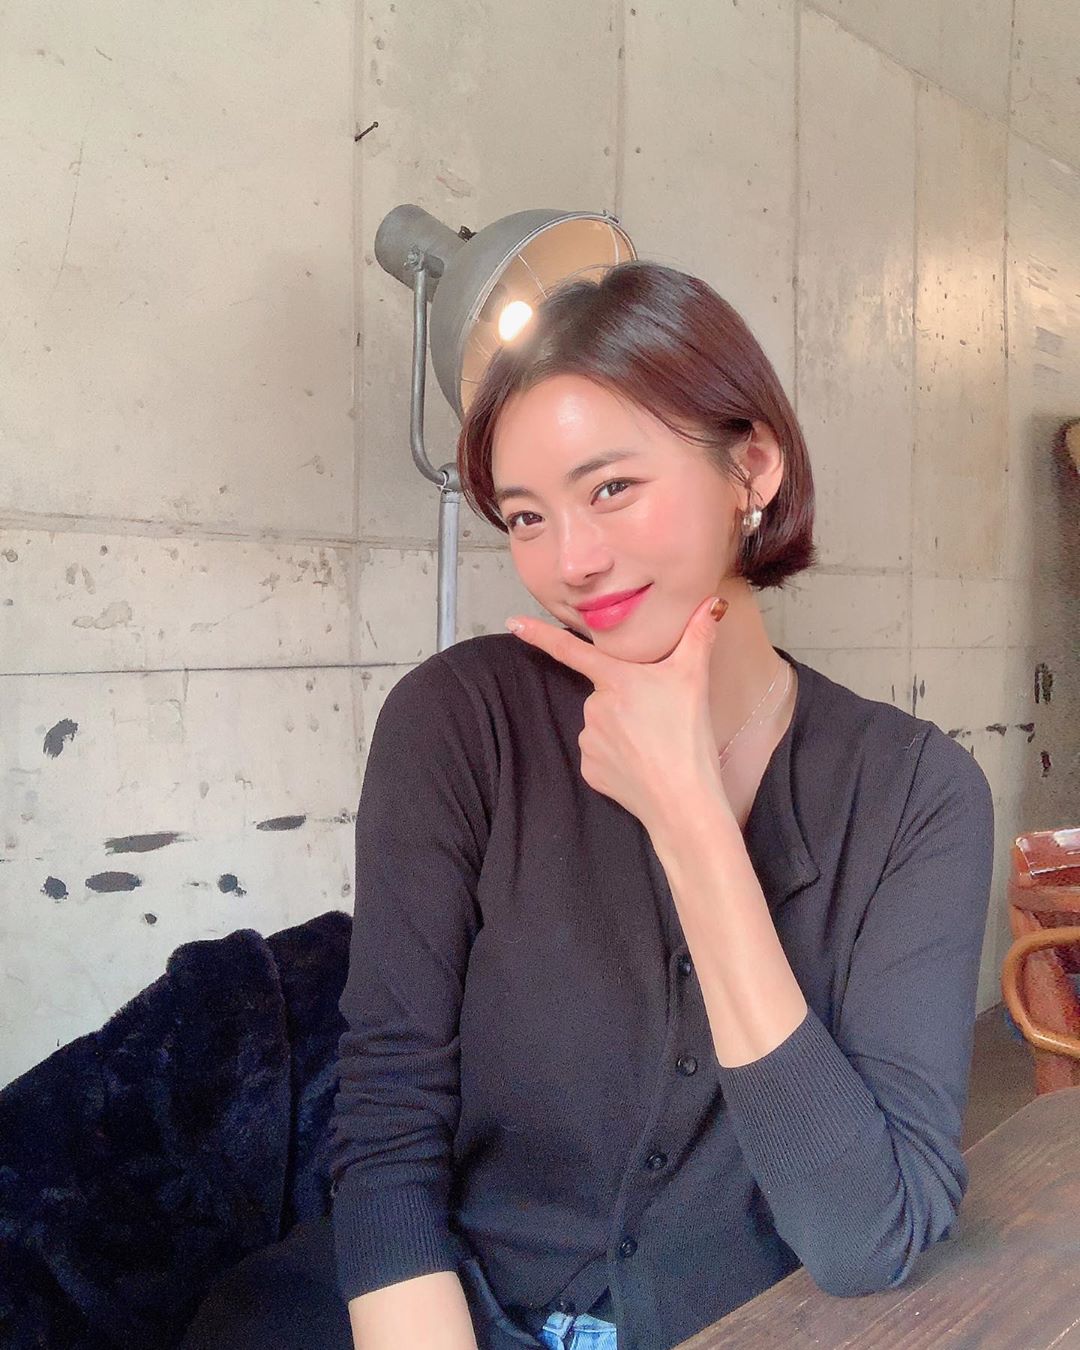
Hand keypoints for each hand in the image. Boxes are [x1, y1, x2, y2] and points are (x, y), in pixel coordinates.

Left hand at [505, 595, 730, 832]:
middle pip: (605, 694)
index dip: (539, 634)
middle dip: (626, 701)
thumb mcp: (695, 680)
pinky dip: (616, 756)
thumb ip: (699, 636)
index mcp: (615, 680)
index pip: (571, 650)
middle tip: (659, 718)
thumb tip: (713, 602)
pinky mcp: (589, 770)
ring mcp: (588, 741)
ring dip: (622, 729)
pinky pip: (599, 754)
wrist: (682, 801)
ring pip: (601, 725)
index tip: (512, 622)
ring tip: (653, 743)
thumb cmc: (688, 736)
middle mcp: (594, 708)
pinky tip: (640, 763)